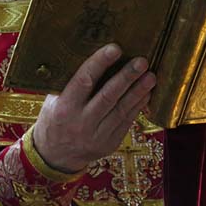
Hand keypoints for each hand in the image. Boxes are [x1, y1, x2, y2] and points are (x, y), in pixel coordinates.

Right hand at [32, 44, 155, 172]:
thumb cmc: (55, 119)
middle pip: (108, 96)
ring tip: (151, 76)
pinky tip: (147, 92)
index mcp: (64, 108)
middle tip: (141, 61)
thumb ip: (71, 82)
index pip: (83, 81)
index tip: (115, 48)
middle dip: (127, 77)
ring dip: (138, 91)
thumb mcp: (54, 101)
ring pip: (121, 110)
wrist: (55, 156)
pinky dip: (138, 105)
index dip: (100, 63)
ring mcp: (97, 136)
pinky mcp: (110, 143)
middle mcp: (81, 123)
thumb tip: (93, 52)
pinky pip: (127, 122)